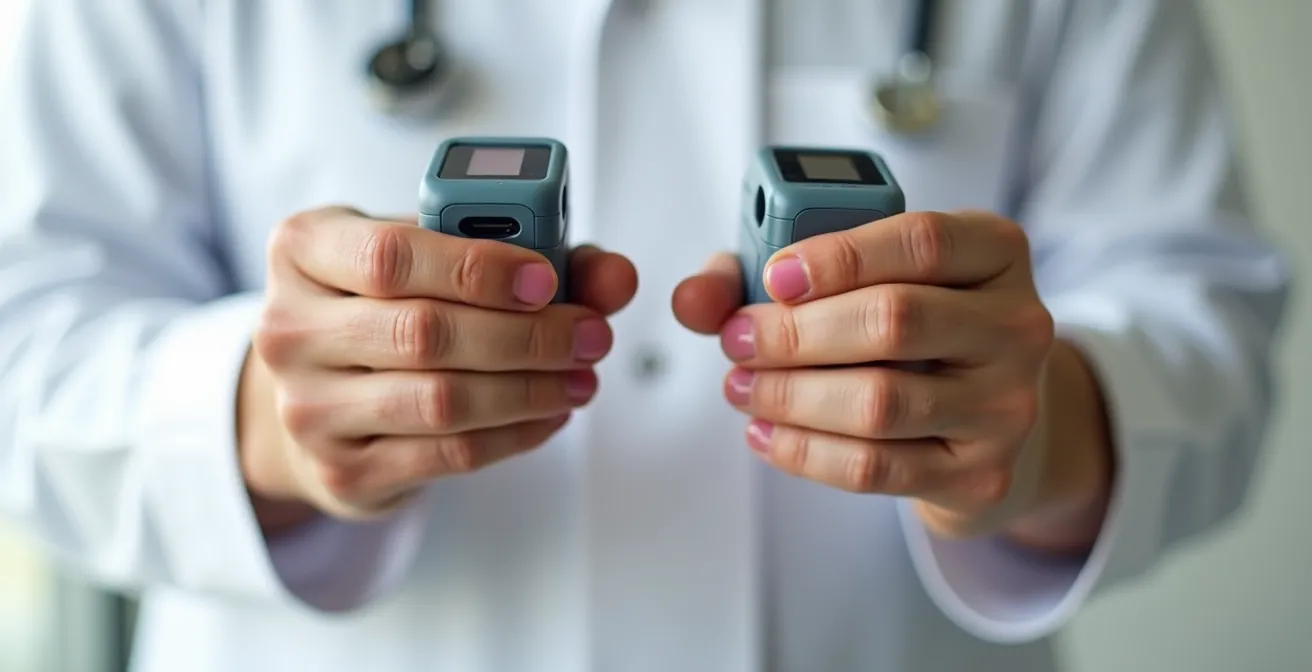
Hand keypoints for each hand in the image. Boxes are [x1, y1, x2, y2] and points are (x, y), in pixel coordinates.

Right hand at [238, 206, 637, 525]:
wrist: (320, 391)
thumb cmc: (388, 304)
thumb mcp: (438, 256)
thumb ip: (534, 253)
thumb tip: (615, 276)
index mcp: (304, 249)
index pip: (390, 256)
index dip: (477, 268)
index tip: (546, 279)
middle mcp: (289, 328)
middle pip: (424, 333)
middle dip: (528, 336)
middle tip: (592, 335)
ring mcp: (307, 407)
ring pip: (441, 400)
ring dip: (531, 389)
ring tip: (581, 376)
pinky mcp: (343, 470)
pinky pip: (448, 454)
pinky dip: (515, 434)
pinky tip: (549, 412)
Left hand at [674, 211, 1111, 545]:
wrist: (986, 421)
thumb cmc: (911, 330)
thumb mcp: (861, 279)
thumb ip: (769, 272)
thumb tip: (695, 299)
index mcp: (994, 252)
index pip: (922, 241)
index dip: (839, 256)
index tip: (772, 277)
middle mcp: (1017, 325)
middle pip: (895, 320)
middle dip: (796, 333)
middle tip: (736, 340)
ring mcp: (1007, 406)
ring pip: (880, 401)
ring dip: (790, 396)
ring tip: (742, 387)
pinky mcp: (981, 474)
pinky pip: (877, 467)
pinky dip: (805, 451)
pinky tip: (765, 433)